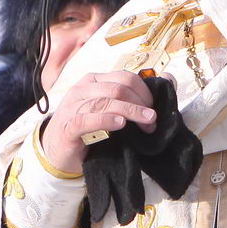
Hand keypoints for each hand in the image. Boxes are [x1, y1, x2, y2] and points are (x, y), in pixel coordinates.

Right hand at [41, 71, 156, 174]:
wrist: (58, 151)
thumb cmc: (90, 128)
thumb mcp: (110, 109)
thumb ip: (133, 97)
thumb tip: (168, 79)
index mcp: (95, 80)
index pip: (125, 77)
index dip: (144, 91)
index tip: (154, 109)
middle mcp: (83, 88)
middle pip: (118, 88)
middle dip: (140, 104)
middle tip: (152, 121)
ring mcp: (73, 106)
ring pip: (106, 101)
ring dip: (130, 112)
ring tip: (146, 124)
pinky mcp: (67, 126)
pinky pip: (87, 119)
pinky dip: (106, 120)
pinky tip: (120, 124)